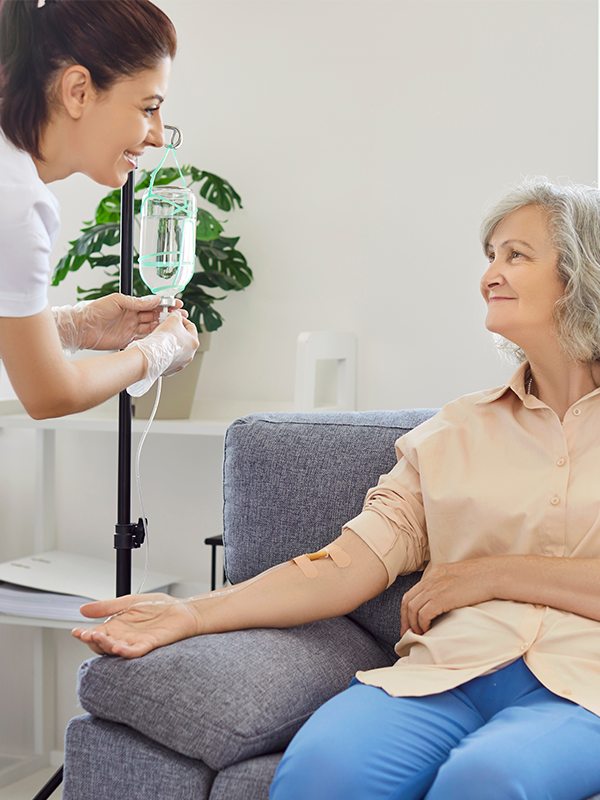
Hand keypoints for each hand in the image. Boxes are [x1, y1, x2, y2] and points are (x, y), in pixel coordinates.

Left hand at [52, 294, 188, 352]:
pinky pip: (142, 340)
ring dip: (162, 328)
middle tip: (179, 318)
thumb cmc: (94, 310)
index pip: (152, 304)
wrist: (81, 328)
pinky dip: (151, 340)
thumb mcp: (117, 301)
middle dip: (167, 317)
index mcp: (130, 305)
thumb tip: (154, 299)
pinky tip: (160, 339)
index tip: (176, 304)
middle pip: (154, 317)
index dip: (165, 304)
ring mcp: (130, 329)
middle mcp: (131, 317)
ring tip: (173, 329)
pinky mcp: (126, 341)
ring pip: (151, 329)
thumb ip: (136, 302)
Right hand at [72, 592, 200, 657]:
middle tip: (88, 634)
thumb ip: (107, 606)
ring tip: (99, 638)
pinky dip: (126, 652)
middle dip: (93, 641)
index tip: (76, 632)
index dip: (85, 635)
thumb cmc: (158, 606)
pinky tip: (118, 648)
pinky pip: (135, 652)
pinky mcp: (149, 645)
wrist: (181, 609)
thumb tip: (82, 610)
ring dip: (106, 646)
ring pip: (116, 650)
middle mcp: (124, 637)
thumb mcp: (128, 602)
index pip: (96, 635)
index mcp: (117, 627)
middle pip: (102, 645)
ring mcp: (135, 642)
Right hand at [126, 311, 199, 395]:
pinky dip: (165, 353)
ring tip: (161, 338)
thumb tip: (177, 315)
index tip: (176, 318)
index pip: (191, 327)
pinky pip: (168, 358)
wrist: (152, 355)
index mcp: (194, 343)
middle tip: (167, 327)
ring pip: (176, 350)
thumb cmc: (164, 339)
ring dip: (170, 343)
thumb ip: (177, 315)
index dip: (182, 320)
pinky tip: (158, 348)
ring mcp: (180, 363)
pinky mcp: (170, 369)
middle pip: (184, 339)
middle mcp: (189, 355)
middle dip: (175, 332)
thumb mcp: (173, 319)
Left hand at [400, 559, 496, 635]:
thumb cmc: (484, 578)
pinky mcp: (441, 598)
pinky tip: (428, 630)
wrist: (494, 575)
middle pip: (408, 600)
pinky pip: (423, 614)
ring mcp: (435, 587)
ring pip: (412, 608)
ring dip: (413, 624)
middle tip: (408, 633)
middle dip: (405, 619)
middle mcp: (431, 578)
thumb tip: (446, 601)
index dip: (408, 609)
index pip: (413, 591)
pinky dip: (422, 624)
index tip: (410, 622)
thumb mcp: (460, 577)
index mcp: (435, 572)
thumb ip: (449, 585)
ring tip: (419, 634)